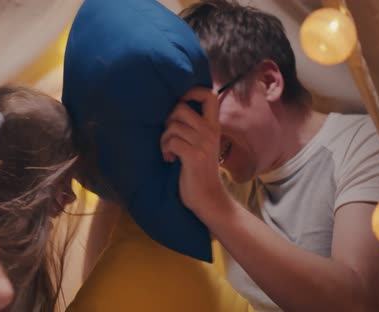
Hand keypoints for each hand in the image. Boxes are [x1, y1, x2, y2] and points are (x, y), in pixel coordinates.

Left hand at [160, 87, 228, 220]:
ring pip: (173, 126)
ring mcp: (203, 144)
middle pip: (181, 108)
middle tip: (169, 136)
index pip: (209, 95)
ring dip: (164, 139)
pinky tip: (170, 159)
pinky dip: (166, 149)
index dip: (192, 92)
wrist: (209, 198)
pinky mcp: (194, 156)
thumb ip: (195, 128)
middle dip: (168, 120)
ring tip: (169, 151)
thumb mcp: (202, 144)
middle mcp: (210, 132)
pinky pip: (171, 141)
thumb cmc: (200, 171)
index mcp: (214, 126)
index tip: (181, 103)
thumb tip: (174, 109)